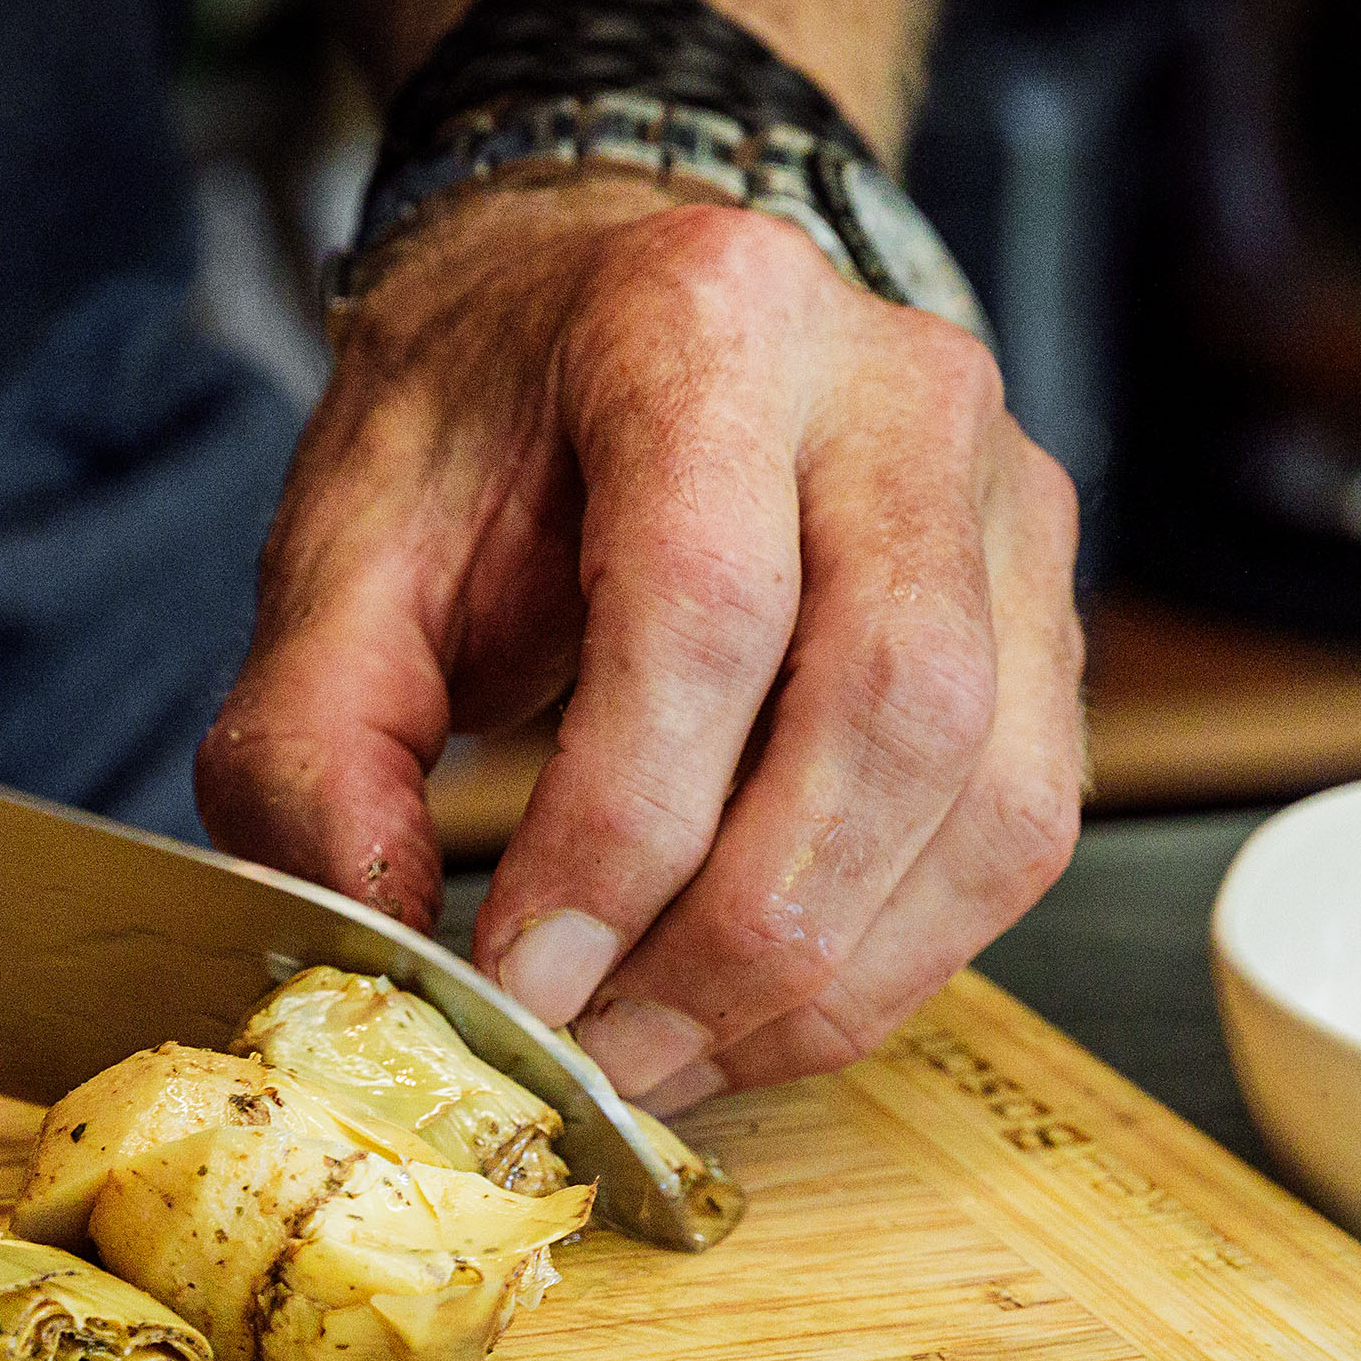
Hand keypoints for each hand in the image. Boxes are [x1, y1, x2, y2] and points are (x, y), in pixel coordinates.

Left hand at [196, 181, 1084, 1114]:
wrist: (607, 308)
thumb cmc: (484, 426)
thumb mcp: (342, 549)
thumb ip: (314, 743)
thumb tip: (381, 939)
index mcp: (707, 320)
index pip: (705, 608)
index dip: (620, 831)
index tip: (524, 977)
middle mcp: (898, 387)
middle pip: (890, 708)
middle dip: (736, 938)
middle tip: (595, 1052)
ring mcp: (1005, 494)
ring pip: (986, 797)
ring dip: (822, 978)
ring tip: (660, 1051)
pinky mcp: (1046, 606)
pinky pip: (1016, 831)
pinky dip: (888, 961)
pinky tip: (753, 1008)